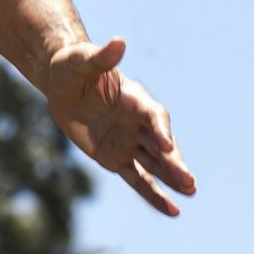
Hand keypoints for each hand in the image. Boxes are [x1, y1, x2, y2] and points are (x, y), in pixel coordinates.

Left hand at [43, 37, 196, 216]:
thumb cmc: (71, 67)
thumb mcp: (81, 61)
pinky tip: (173, 211)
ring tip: (191, 191)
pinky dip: (154, 195)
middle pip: (161, 146)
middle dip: (174, 163)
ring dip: (172, 179)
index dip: (161, 130)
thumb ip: (101, 57)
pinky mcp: (116, 159)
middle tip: (189, 181)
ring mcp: (129, 142)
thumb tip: (118, 42)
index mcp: (135, 100)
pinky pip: (138, 180)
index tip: (167, 147)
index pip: (154, 116)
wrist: (63, 84)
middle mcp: (138, 123)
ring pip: (155, 165)